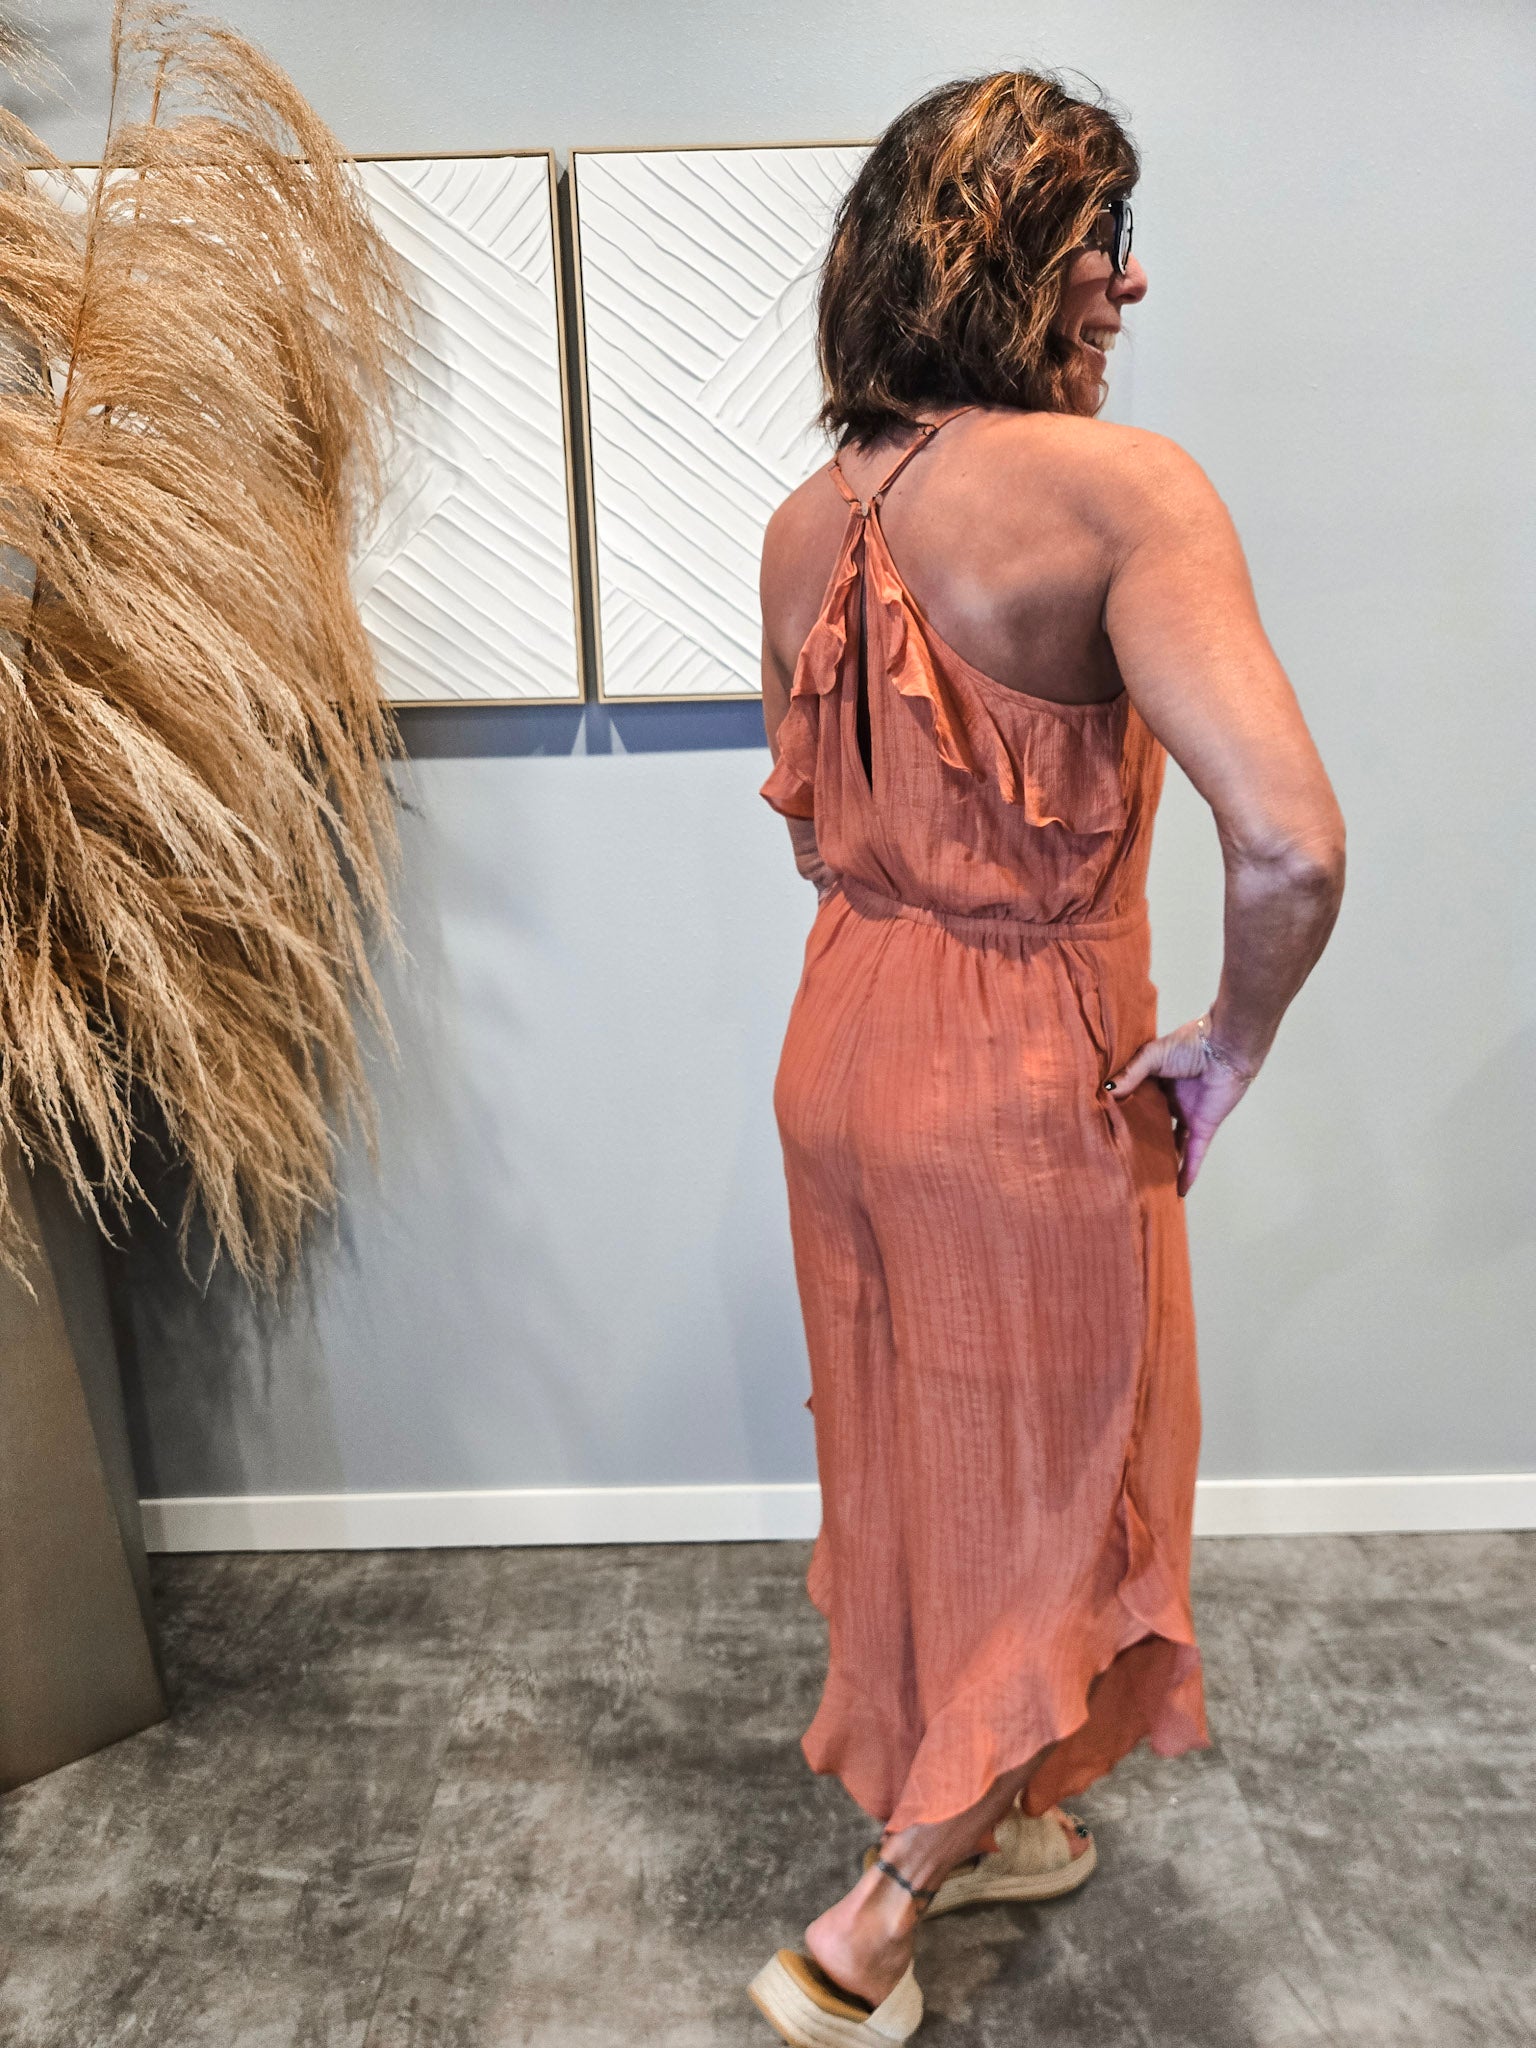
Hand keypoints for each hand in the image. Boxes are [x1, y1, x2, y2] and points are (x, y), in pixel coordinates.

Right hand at [1104, 1014, 1256, 1197]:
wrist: (1224, 1048)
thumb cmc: (1189, 1044)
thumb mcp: (1152, 1055)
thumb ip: (1130, 1074)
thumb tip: (1105, 1092)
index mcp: (1158, 1080)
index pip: (1136, 1100)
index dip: (1121, 1113)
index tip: (1101, 1127)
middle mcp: (1171, 1100)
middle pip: (1152, 1125)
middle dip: (1138, 1140)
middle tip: (1117, 1157)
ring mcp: (1188, 1116)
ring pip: (1171, 1144)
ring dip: (1162, 1160)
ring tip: (1144, 1180)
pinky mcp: (1203, 1127)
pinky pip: (1194, 1154)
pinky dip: (1187, 1172)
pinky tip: (1178, 1192)